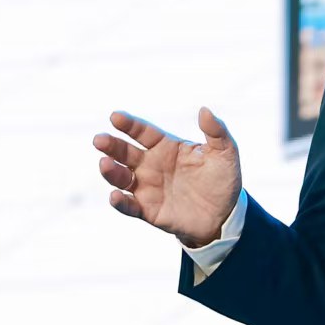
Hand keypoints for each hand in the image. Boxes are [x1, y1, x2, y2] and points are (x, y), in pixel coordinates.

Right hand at [95, 107, 243, 248]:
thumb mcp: (225, 152)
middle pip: (125, 153)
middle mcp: (152, 165)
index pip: (144, 132)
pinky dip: (120, 202)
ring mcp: (148, 188)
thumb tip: (204, 110)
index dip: (129, 125)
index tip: (115, 117)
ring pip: (122, 178)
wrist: (225, 215)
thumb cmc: (222, 180)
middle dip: (111, 146)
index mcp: (167, 147)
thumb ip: (216, 131)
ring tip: (105, 164)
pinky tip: (115, 196)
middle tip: (99, 140)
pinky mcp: (148, 211)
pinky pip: (129, 206)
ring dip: (111, 172)